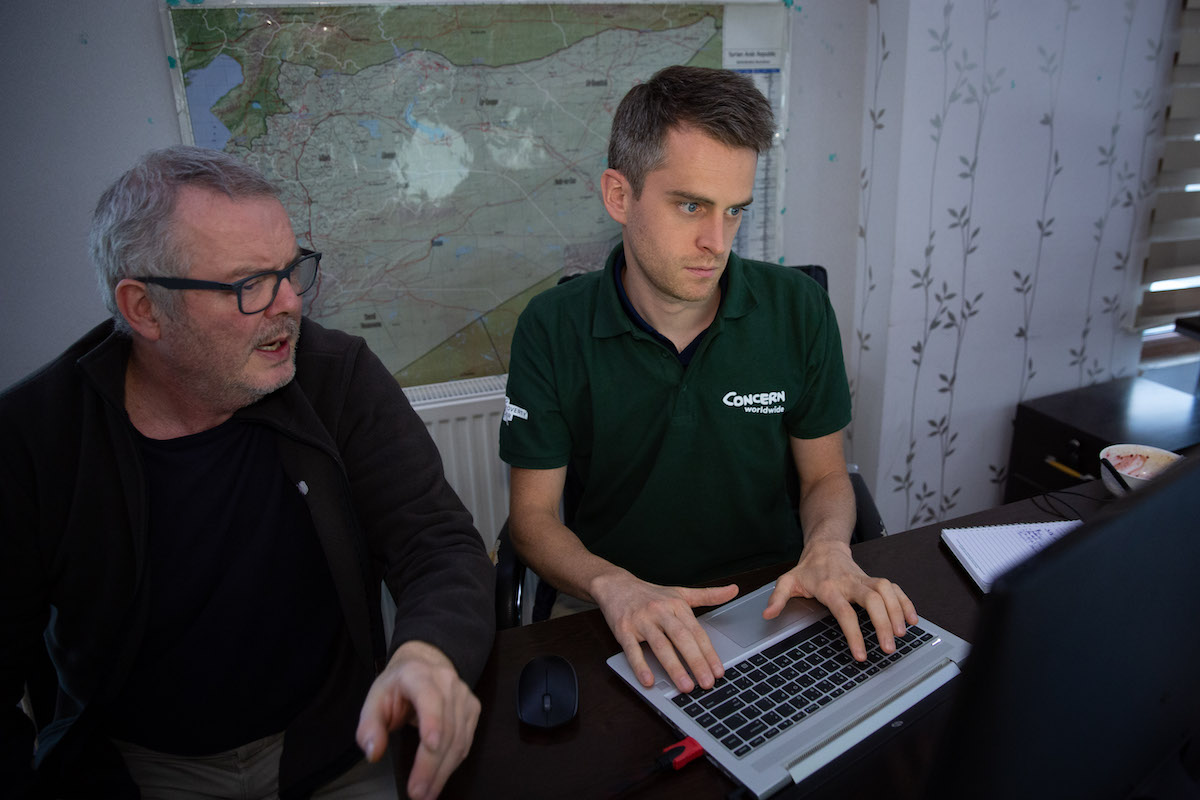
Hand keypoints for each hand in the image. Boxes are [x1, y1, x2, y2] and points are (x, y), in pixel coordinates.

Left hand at [356, 640, 480, 799]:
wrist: (426, 663)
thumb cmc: (398, 685)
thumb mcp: (375, 698)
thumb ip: (369, 725)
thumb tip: (373, 752)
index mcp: (419, 675)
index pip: (430, 697)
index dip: (432, 721)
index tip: (430, 745)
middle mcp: (447, 683)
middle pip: (445, 727)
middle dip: (431, 764)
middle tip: (418, 793)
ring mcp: (464, 696)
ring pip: (459, 738)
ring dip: (443, 771)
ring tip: (427, 794)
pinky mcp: (473, 709)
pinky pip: (465, 742)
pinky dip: (452, 764)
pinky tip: (439, 779)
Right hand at [590, 571, 738, 692]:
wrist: (616, 585)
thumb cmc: (651, 595)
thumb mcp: (680, 593)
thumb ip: (708, 595)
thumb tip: (733, 589)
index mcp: (676, 605)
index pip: (696, 632)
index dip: (709, 653)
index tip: (718, 672)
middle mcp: (660, 611)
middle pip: (681, 638)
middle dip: (696, 662)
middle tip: (707, 682)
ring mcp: (641, 620)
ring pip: (660, 646)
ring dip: (673, 667)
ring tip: (685, 686)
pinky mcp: (623, 629)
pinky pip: (632, 650)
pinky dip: (640, 666)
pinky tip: (649, 680)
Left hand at [763, 540, 916, 661]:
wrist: (824, 547)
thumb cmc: (808, 570)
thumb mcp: (788, 581)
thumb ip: (777, 598)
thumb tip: (767, 615)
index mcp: (829, 587)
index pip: (845, 612)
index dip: (854, 634)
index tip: (862, 654)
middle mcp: (850, 582)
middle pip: (872, 599)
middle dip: (883, 623)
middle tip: (888, 647)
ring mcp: (864, 579)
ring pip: (886, 590)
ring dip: (897, 611)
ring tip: (901, 635)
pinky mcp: (874, 580)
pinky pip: (894, 588)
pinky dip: (905, 602)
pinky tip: (912, 619)